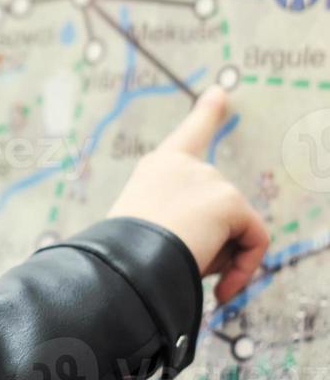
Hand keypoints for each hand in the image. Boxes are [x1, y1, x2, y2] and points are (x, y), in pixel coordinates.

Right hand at [106, 85, 269, 304]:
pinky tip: (222, 289)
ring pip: (236, 228)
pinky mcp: (229, 200)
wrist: (124, 263)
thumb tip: (227, 244)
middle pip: (222, 207)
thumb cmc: (124, 257)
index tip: (220, 91)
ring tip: (187, 271)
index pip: (189, 135)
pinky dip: (244, 268)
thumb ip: (181, 224)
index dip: (207, 112)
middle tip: (185, 268)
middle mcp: (183, 165)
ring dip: (219, 258)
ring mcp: (208, 179)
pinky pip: (255, 241)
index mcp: (157, 169)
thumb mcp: (145, 232)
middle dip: (213, 244)